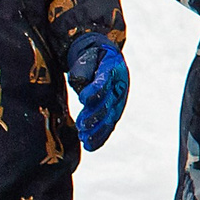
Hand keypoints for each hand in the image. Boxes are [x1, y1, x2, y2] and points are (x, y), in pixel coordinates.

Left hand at [66, 38, 129, 152]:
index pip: (104, 82)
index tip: (83, 99)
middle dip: (95, 116)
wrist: (102, 55)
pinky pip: (108, 124)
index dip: (95, 91)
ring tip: (85, 140)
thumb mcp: (86, 54)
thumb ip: (83, 67)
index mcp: (113, 68)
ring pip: (109, 118)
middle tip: (81, 125)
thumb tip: (80, 82)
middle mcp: (119, 86)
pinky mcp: (113, 109)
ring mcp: (117, 99)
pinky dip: (100, 136)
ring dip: (97, 131)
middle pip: (108, 103)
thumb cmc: (91, 54)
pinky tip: (90, 145)